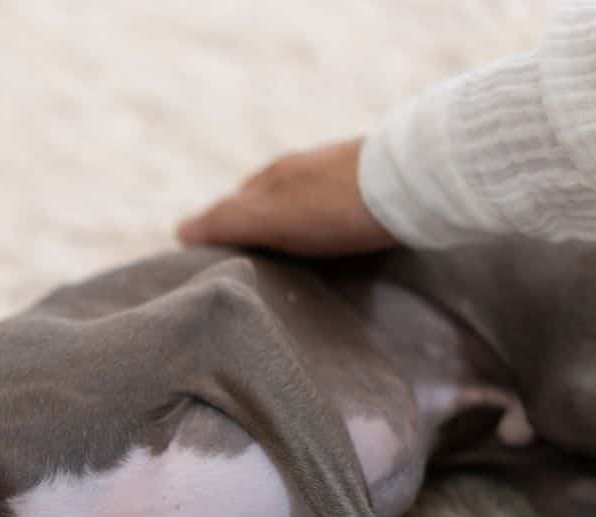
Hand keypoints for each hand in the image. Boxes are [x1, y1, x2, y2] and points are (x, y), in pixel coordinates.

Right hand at [176, 139, 399, 256]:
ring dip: (292, 227)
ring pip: (300, 202)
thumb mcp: (268, 217)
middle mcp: (298, 168)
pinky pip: (335, 204)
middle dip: (254, 232)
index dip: (219, 236)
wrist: (415, 180)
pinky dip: (325, 223)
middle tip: (255, 269)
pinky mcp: (373, 182)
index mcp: (269, 178)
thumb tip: (180, 232)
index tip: (217, 267)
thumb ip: (225, 222)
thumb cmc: (336, 206)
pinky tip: (338, 238)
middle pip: (264, 204)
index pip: (229, 209)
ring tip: (296, 259)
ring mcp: (336, 171)